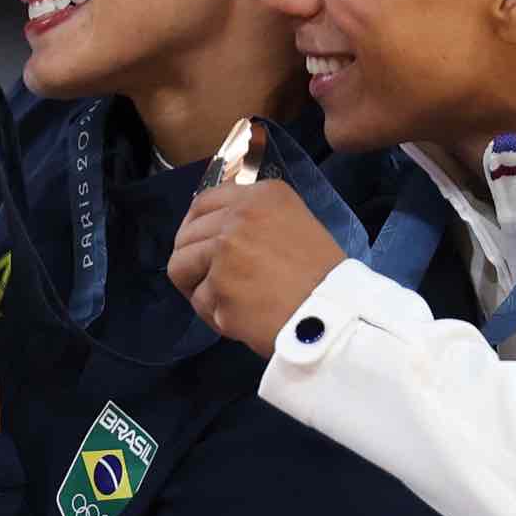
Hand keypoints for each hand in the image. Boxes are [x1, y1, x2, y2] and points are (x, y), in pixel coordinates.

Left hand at [168, 179, 349, 356]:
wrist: (335, 314)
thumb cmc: (322, 276)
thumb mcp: (295, 224)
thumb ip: (254, 220)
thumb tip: (213, 230)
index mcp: (262, 195)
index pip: (203, 202)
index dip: (194, 227)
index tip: (199, 246)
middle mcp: (239, 215)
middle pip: (185, 236)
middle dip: (193, 263)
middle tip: (214, 283)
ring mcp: (225, 250)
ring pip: (180, 267)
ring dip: (199, 288)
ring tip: (225, 302)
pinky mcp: (218, 286)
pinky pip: (199, 302)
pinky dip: (215, 315)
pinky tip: (242, 319)